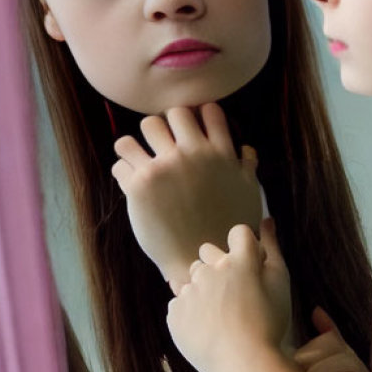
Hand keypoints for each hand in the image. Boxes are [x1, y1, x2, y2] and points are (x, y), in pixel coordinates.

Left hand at [111, 103, 261, 289]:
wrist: (199, 260)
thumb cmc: (227, 229)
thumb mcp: (248, 195)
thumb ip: (247, 168)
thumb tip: (246, 149)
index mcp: (221, 154)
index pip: (208, 111)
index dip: (199, 116)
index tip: (192, 129)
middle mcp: (192, 155)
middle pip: (174, 113)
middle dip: (169, 125)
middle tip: (164, 143)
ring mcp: (165, 168)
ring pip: (145, 127)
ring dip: (144, 140)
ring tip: (141, 156)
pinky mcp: (140, 184)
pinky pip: (123, 157)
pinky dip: (125, 165)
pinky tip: (131, 179)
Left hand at [167, 220, 291, 371]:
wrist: (244, 366)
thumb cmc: (270, 323)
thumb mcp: (282, 282)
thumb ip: (273, 247)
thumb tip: (266, 219)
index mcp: (239, 259)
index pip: (238, 233)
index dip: (246, 248)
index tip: (250, 267)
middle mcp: (210, 269)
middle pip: (209, 252)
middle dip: (219, 265)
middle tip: (235, 293)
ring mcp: (189, 291)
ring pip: (194, 278)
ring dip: (204, 289)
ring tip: (220, 315)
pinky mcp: (175, 313)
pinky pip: (181, 303)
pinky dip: (191, 312)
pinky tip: (208, 328)